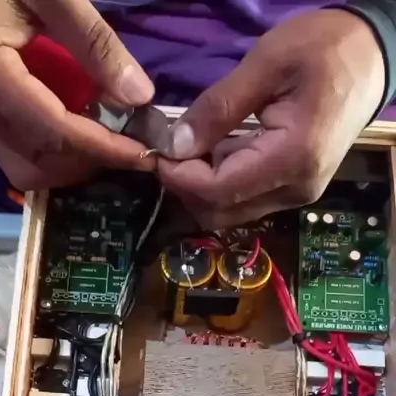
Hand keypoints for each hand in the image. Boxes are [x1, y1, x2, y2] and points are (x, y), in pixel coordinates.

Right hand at [0, 0, 154, 188]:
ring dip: (66, 162)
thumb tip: (139, 96)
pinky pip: (11, 145)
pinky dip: (49, 147)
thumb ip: (94, 42)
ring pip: (19, 165)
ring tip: (105, 139)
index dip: (102, 149)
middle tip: (126, 148)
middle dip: (83, 165)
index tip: (144, 155)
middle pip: (32, 166)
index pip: (52, 132)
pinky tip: (78, 123)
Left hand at [158, 10, 384, 226]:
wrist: (372, 57)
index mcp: (292, 159)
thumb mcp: (266, 64)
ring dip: (201, 186)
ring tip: (191, 145)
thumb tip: (175, 145)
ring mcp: (296, 195)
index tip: (155, 151)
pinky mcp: (293, 190)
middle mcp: (295, 190)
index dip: (179, 177)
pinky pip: (245, 200)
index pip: (219, 190)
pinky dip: (220, 182)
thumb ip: (218, 109)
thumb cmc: (325, 49)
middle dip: (186, 186)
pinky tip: (215, 150)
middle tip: (168, 148)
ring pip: (229, 212)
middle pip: (220, 212)